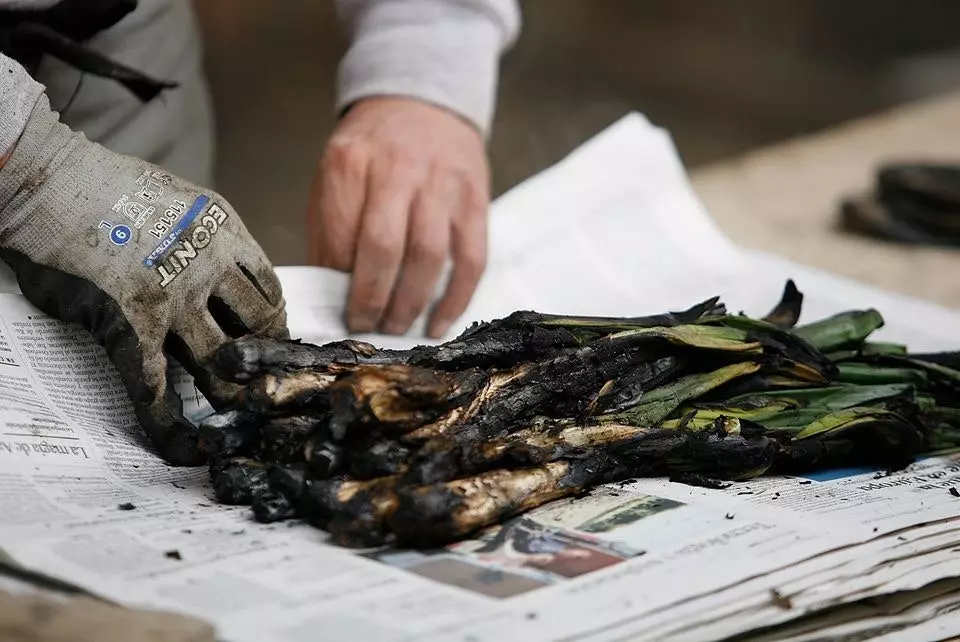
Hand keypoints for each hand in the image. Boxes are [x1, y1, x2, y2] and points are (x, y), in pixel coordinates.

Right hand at [0, 94, 287, 464]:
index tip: (269, 342)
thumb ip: (207, 237)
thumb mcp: (180, 201)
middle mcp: (209, 267)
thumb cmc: (106, 189)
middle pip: (259, 328)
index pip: (269, 290)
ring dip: (230, 392)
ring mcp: (172, 299)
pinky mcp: (131, 327)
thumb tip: (223, 271)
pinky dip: (170, 422)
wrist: (51, 183)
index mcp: (226, 233)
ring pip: (223, 362)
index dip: (273, 324)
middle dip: (262, 360)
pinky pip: (157, 386)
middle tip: (258, 383)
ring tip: (233, 414)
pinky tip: (182, 444)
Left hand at [307, 97, 489, 337]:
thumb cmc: (372, 152)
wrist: (422, 104)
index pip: (339, 235)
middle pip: (384, 248)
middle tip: (365, 328)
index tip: (336, 310)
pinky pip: (470, 260)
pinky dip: (455, 299)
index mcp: (350, 163)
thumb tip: (330, 292)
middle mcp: (398, 170)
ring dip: (410, 304)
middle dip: (372, 299)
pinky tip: (437, 324)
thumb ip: (330, 228)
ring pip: (428, 257)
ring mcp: (441, 185)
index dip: (338, 282)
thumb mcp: (335, 174)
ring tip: (396, 329)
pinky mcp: (473, 201)